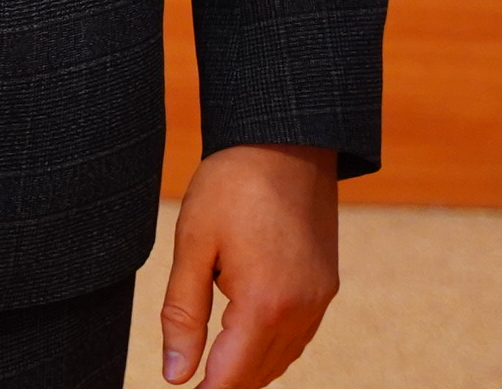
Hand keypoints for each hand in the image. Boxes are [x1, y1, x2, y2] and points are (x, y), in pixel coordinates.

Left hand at [155, 141, 339, 385]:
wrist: (287, 138)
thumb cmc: (234, 184)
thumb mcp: (193, 244)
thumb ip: (183, 315)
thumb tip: (176, 374)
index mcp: (264, 304)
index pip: (230, 378)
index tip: (182, 388)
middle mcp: (301, 310)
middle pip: (257, 376)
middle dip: (224, 383)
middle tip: (189, 374)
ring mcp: (319, 298)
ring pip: (281, 360)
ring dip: (247, 367)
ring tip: (211, 360)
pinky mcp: (326, 285)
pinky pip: (298, 336)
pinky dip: (271, 347)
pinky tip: (245, 334)